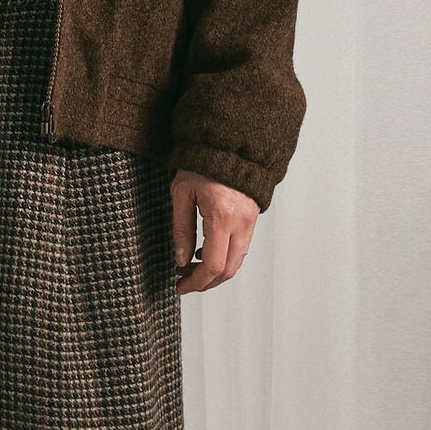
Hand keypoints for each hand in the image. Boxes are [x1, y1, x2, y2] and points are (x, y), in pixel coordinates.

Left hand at [170, 170, 259, 294]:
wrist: (231, 143)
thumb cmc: (203, 163)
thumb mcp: (181, 194)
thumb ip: (180, 229)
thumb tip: (180, 260)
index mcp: (222, 217)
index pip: (213, 266)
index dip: (195, 282)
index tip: (179, 286)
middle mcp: (241, 223)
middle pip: (227, 271)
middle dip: (204, 282)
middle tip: (183, 281)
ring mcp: (250, 222)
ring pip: (236, 262)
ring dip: (213, 272)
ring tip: (189, 267)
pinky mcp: (251, 218)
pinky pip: (240, 248)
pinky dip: (223, 258)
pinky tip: (202, 252)